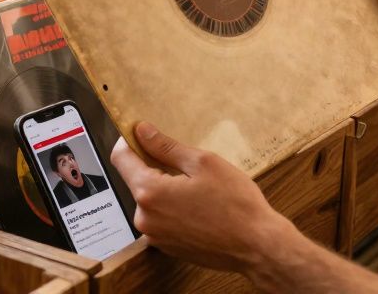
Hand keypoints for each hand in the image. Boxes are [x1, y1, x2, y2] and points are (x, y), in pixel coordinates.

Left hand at [110, 122, 296, 272]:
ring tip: (199, 187)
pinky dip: (174, 206)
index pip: (120, 159)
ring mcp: (155, 235)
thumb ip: (166, 147)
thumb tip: (142, 131)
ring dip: (166, 187)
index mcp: (150, 193)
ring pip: (151, 199)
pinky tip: (199, 205)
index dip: (129, 141)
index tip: (142, 132)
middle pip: (136, 179)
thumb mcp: (203, 163)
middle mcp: (145, 218)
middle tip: (187, 162)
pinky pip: (162, 217)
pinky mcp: (167, 246)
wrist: (256, 246)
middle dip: (155, 166)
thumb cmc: (236, 204)